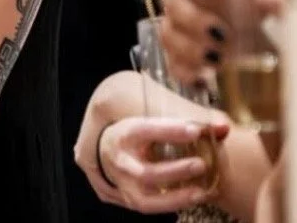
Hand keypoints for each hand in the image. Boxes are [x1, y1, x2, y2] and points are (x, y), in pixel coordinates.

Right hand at [92, 116, 227, 212]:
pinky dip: (175, 204)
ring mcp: (125, 183)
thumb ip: (187, 125)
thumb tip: (223, 127)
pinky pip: (152, 207)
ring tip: (202, 191)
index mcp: (125, 134)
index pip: (145, 130)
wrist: (106, 154)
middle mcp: (121, 161)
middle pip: (146, 171)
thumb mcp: (151, 124)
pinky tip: (196, 197)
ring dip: (177, 196)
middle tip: (202, 165)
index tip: (195, 130)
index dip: (170, 130)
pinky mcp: (131, 199)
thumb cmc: (137, 137)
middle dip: (175, 170)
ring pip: (147, 195)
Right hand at [159, 0, 286, 84]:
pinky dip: (186, 73)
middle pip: (171, 1)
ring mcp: (174, 27)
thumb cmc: (247, 6)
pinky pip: (172, 64)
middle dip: (193, 19)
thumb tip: (277, 4)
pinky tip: (204, 80)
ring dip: (190, 48)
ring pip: (168, 34)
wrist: (246, 32)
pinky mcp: (176, 55)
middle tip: (221, 33)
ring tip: (218, 60)